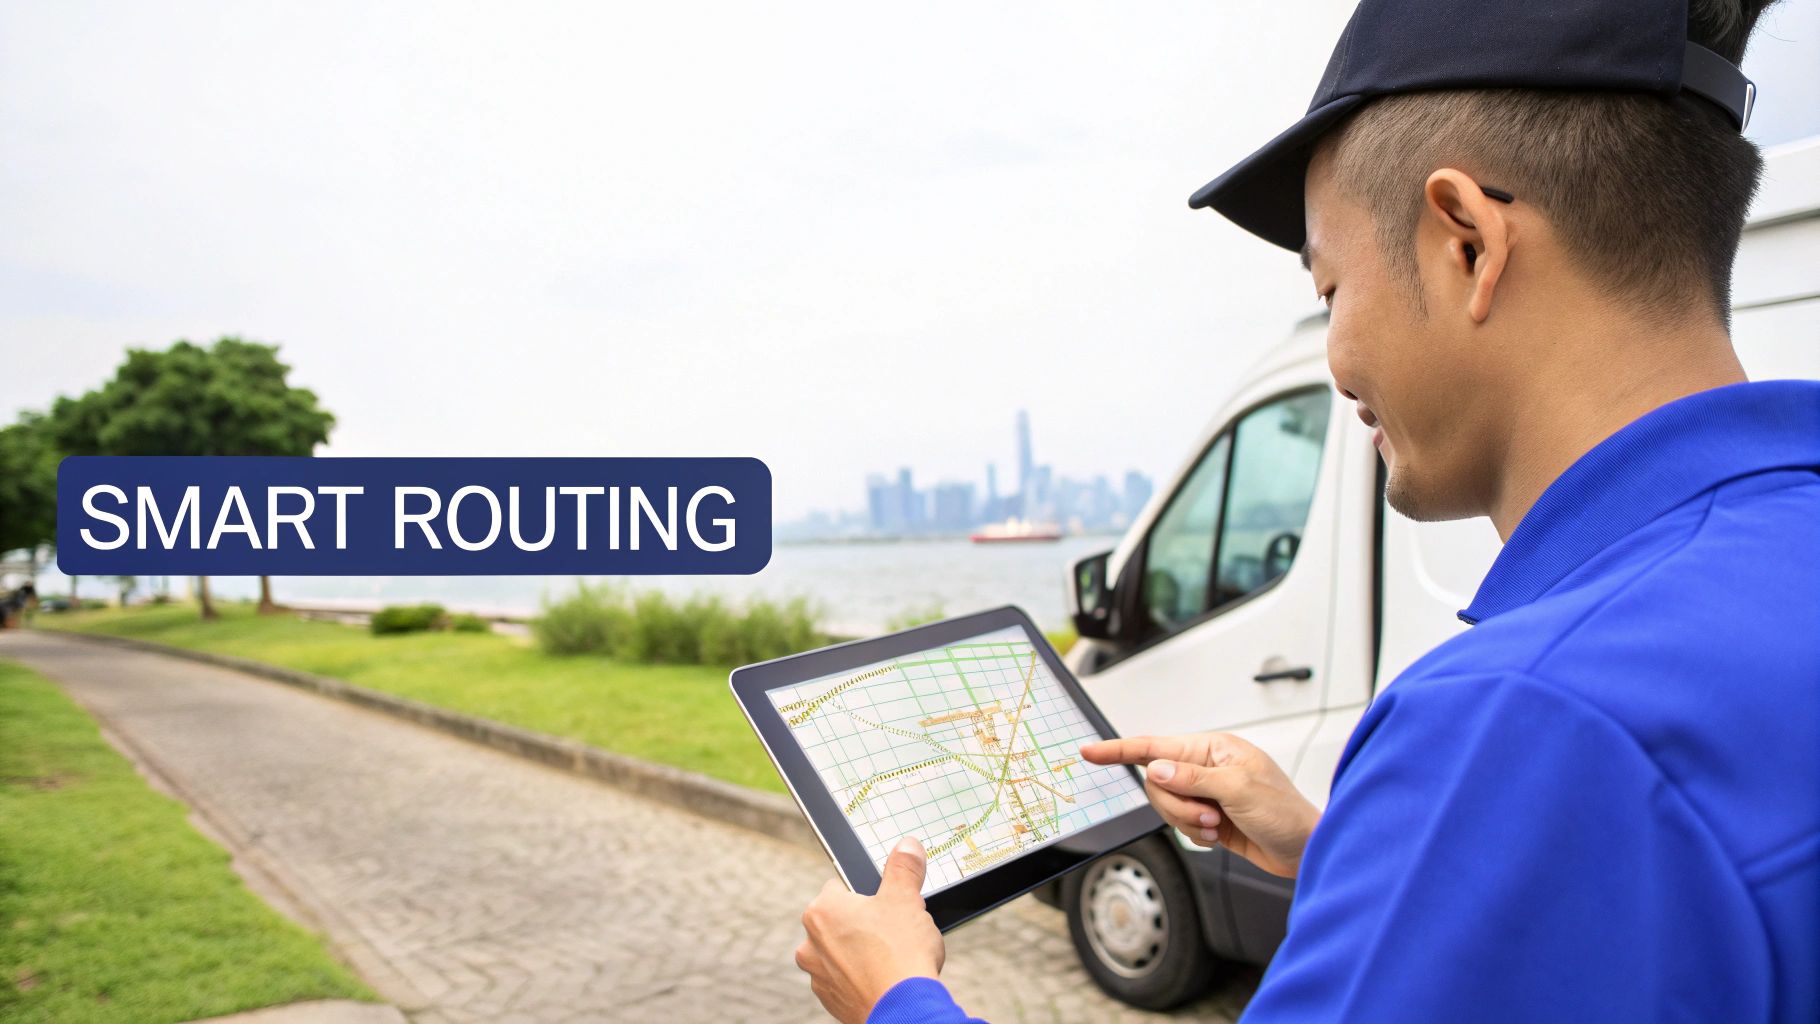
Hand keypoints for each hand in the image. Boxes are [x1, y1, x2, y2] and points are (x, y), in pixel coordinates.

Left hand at [796, 837, 944, 1023]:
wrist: (903, 1009)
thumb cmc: (900, 952)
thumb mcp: (906, 899)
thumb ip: (903, 868)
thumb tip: (906, 846)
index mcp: (822, 910)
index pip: (842, 888)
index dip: (870, 895)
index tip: (887, 905)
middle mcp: (811, 943)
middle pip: (841, 922)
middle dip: (864, 925)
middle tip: (894, 932)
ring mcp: (818, 975)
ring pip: (842, 953)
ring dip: (861, 953)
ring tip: (891, 958)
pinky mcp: (831, 1000)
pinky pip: (845, 980)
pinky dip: (861, 978)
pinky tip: (884, 980)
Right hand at [1081, 732, 1319, 877]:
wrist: (1306, 849)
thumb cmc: (1285, 812)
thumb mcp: (1239, 790)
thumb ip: (1193, 778)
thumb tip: (1156, 769)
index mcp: (1214, 748)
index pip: (1156, 746)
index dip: (1120, 750)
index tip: (1090, 752)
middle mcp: (1206, 767)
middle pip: (1157, 783)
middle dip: (1177, 805)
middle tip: (1209, 815)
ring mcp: (1205, 793)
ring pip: (1166, 807)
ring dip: (1188, 822)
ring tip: (1218, 826)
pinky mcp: (1208, 818)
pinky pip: (1180, 825)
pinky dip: (1195, 835)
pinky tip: (1220, 835)